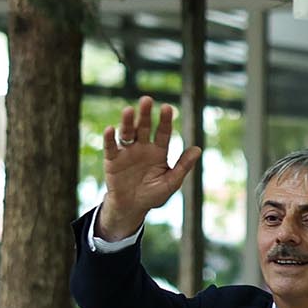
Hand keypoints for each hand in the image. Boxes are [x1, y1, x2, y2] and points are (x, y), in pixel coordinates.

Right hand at [95, 96, 200, 241]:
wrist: (132, 207)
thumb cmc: (153, 195)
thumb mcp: (171, 183)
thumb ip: (183, 166)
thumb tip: (198, 149)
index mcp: (159, 151)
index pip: (163, 132)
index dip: (165, 120)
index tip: (167, 108)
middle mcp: (143, 147)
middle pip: (144, 127)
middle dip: (145, 114)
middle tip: (147, 99)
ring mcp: (127, 152)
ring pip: (127, 133)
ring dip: (128, 122)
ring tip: (129, 111)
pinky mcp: (112, 160)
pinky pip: (111, 147)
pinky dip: (110, 138)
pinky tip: (110, 129)